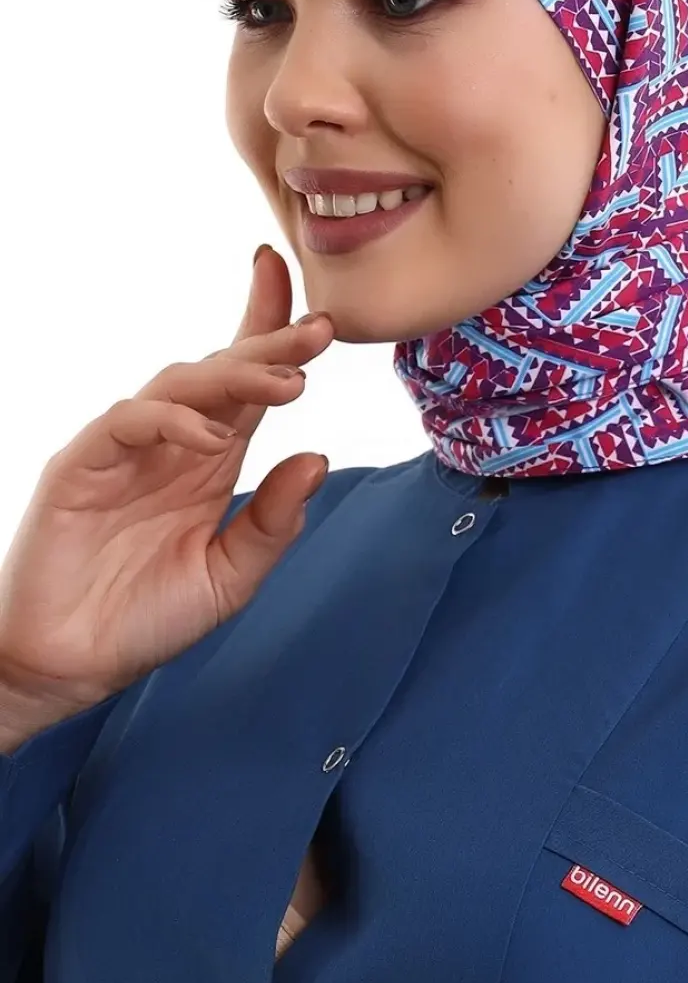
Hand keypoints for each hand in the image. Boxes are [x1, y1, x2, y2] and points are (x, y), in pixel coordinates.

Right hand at [0, 247, 332, 713]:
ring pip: (180, 384)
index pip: (248, 383)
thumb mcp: (229, 578)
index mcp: (210, 458)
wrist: (69, 668)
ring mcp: (126, 449)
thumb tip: (318, 459)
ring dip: (236, 376)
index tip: (323, 314)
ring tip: (288, 384)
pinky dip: (174, 421)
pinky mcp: (82, 464)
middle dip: (271, 342)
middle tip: (320, 330)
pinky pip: (129, 421)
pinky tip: (214, 439)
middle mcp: (172, 443)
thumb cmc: (145, 618)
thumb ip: (272, 524)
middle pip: (222, 370)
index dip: (275, 336)